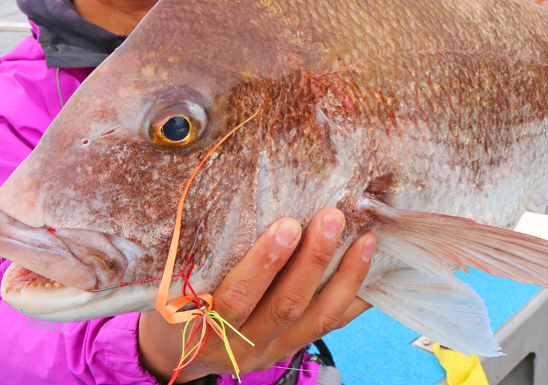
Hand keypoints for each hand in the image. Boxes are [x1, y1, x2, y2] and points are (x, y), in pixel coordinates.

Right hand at [138, 208, 375, 381]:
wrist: (175, 352)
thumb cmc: (173, 304)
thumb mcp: (171, 284)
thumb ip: (200, 256)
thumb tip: (226, 195)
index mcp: (206, 325)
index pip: (236, 298)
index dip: (264, 264)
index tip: (285, 225)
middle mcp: (242, 342)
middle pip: (285, 305)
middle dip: (312, 260)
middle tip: (331, 217)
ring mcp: (272, 348)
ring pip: (317, 317)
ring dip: (344, 277)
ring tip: (365, 240)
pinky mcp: (292, 348)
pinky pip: (330, 325)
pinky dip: (355, 298)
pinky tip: (376, 271)